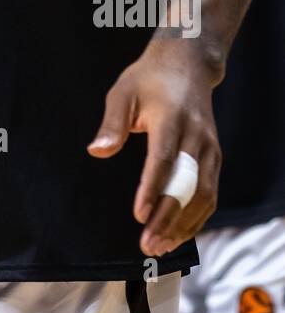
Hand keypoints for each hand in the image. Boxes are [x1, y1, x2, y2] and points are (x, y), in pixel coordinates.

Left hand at [87, 39, 220, 255]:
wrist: (187, 65)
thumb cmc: (148, 80)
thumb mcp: (122, 91)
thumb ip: (112, 123)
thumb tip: (97, 152)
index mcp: (172, 118)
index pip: (164, 159)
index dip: (152, 189)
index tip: (139, 215)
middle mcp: (196, 136)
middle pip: (187, 184)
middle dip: (168, 217)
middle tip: (148, 244)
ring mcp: (210, 148)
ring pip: (204, 194)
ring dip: (184, 224)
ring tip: (161, 247)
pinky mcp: (215, 157)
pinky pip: (211, 194)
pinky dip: (197, 218)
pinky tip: (178, 235)